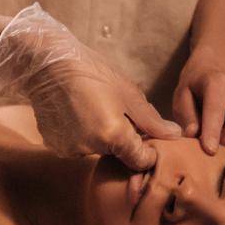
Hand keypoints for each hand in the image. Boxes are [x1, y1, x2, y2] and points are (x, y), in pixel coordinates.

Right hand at [0, 3, 181, 171]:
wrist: (48, 63)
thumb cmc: (92, 72)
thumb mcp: (128, 93)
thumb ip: (151, 120)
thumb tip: (176, 135)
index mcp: (114, 136)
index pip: (140, 161)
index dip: (148, 151)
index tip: (147, 136)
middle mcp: (91, 149)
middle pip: (118, 154)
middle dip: (123, 138)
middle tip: (117, 111)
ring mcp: (70, 149)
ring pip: (97, 149)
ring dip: (101, 136)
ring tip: (94, 107)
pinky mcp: (54, 146)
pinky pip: (77, 146)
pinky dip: (81, 134)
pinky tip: (77, 112)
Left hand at [172, 45, 224, 155]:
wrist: (213, 68)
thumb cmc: (194, 86)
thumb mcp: (181, 97)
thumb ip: (186, 117)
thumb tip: (193, 135)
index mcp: (216, 82)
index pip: (217, 111)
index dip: (213, 132)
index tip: (210, 151)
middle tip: (212, 147)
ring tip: (221, 140)